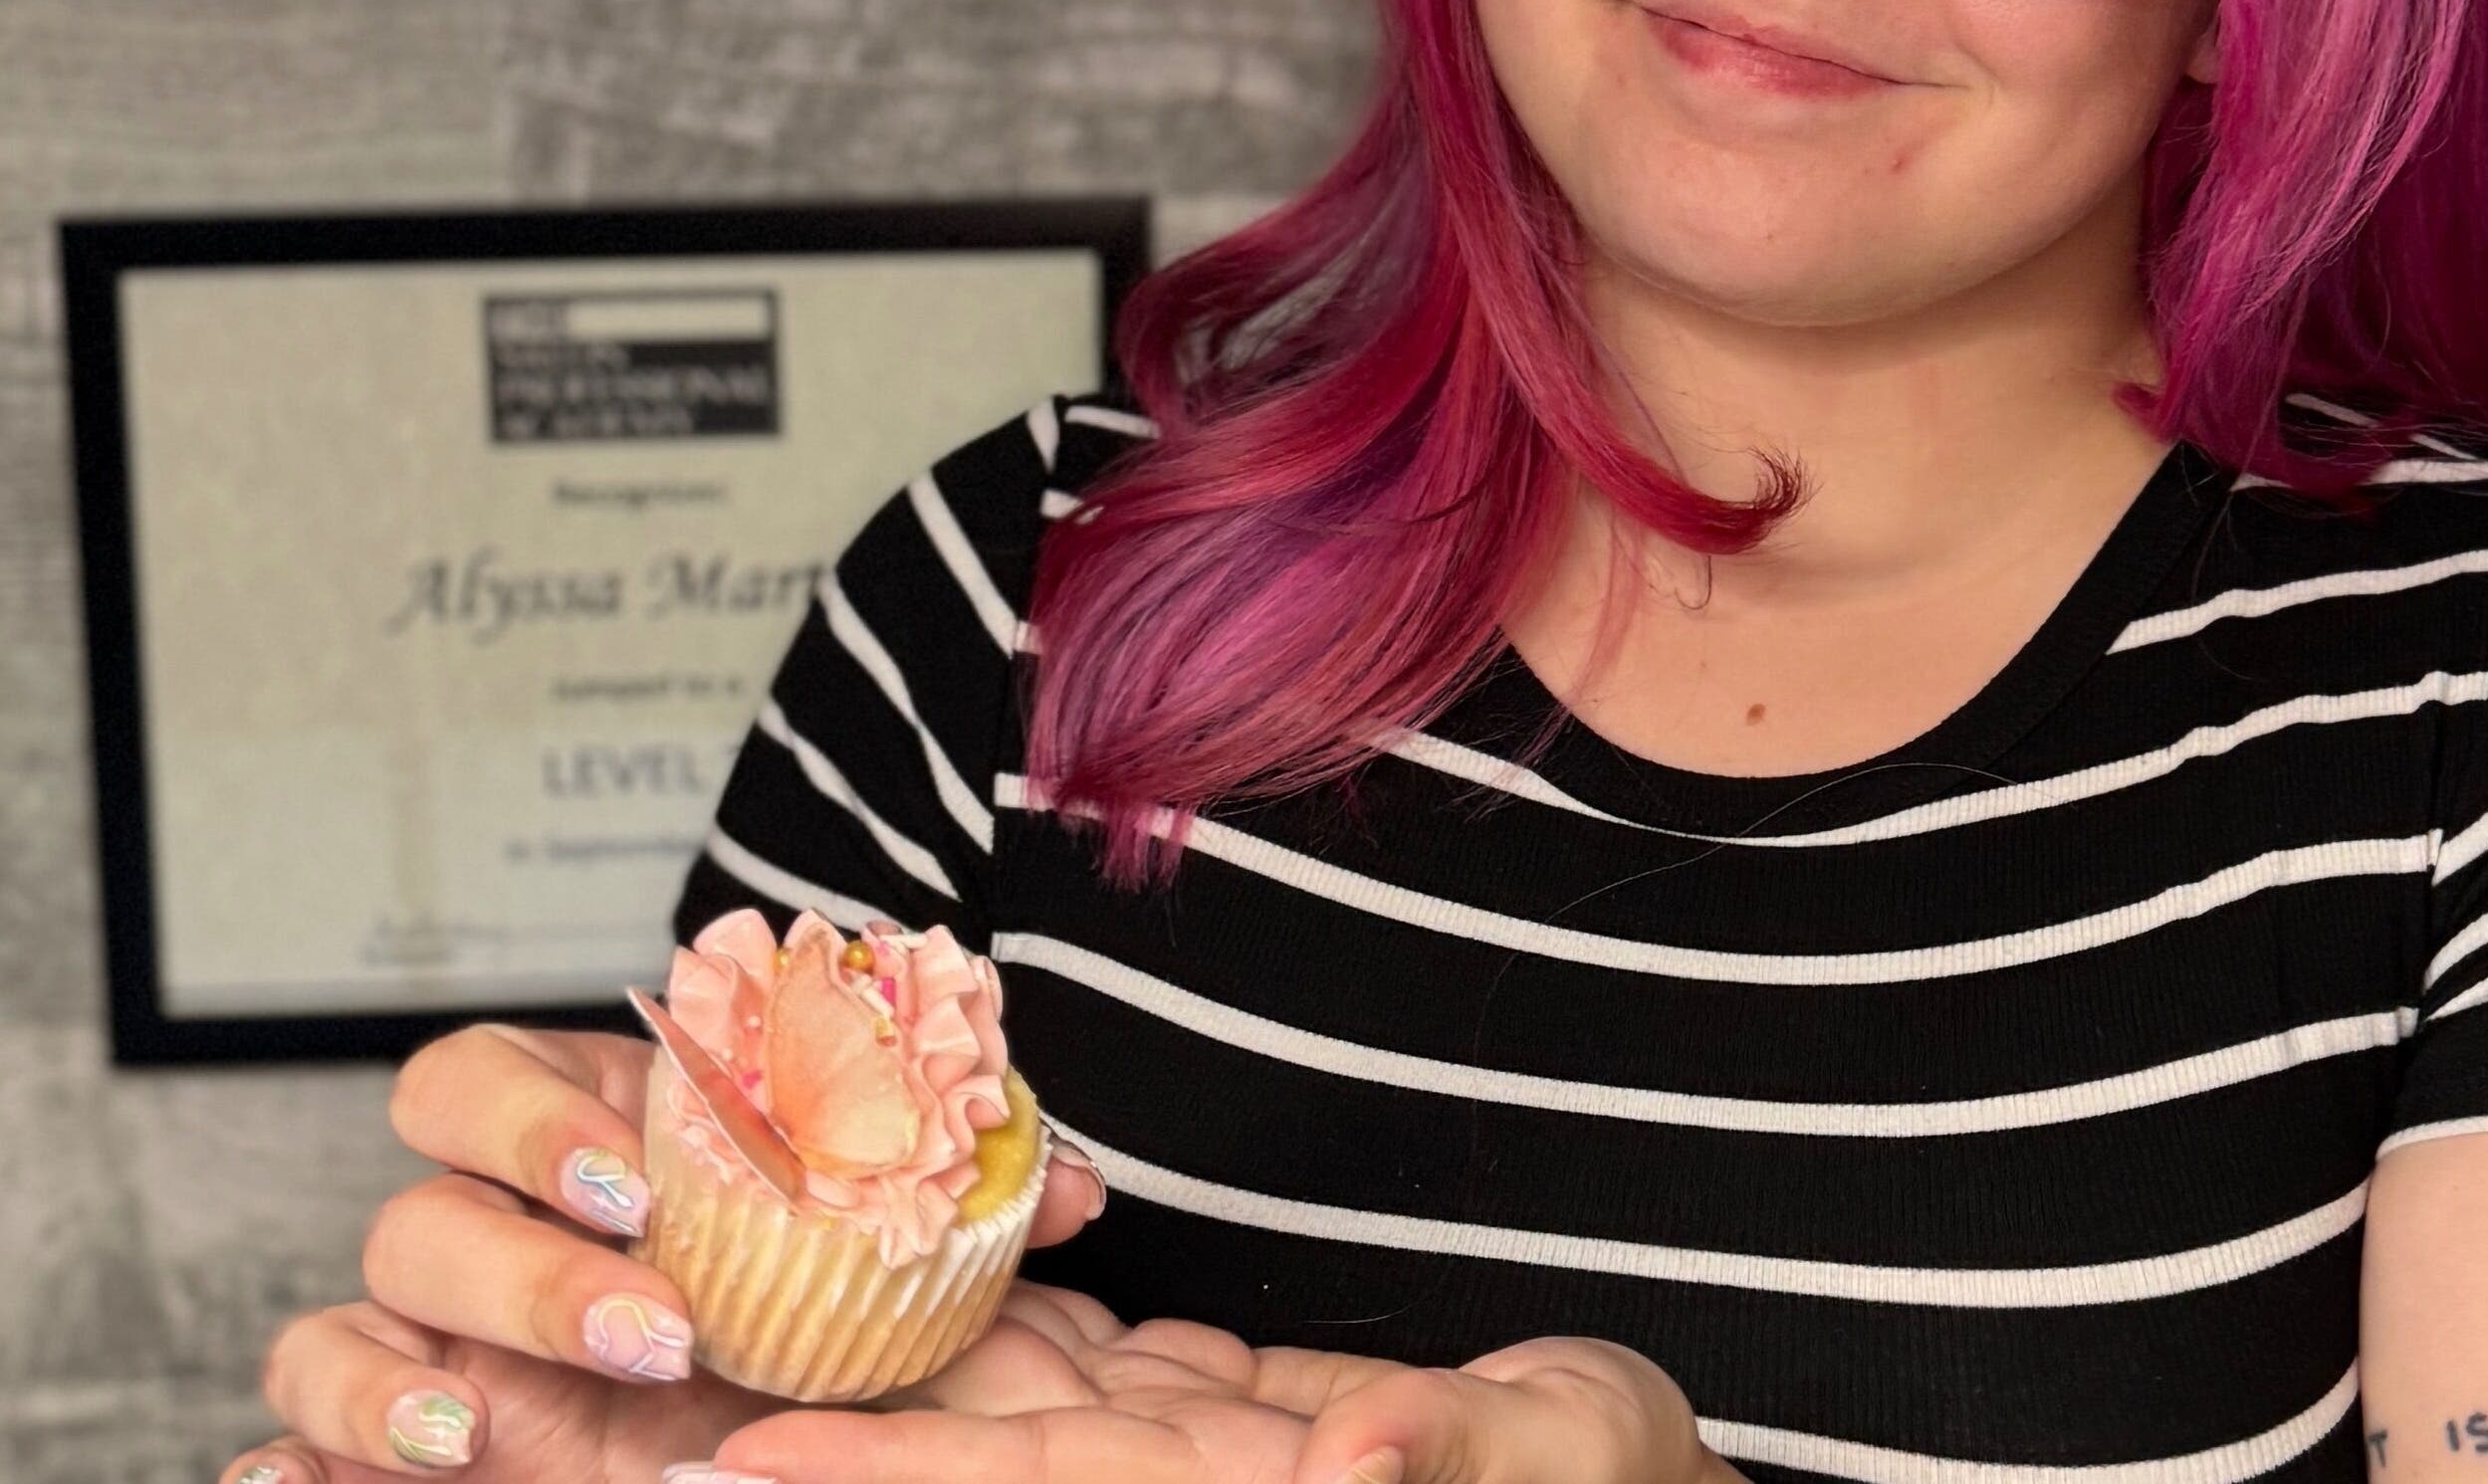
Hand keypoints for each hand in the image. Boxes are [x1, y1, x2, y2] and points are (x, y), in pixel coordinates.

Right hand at [223, 1019, 1112, 1483]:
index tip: (637, 1176)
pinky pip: (284, 1458)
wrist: (790, 1436)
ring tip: (474, 1432)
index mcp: (574, 1154)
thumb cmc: (818, 1322)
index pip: (474, 1082)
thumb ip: (967, 1208)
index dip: (529, 1121)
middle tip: (644, 1324)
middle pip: (411, 1211)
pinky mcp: (390, 1462)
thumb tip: (1075, 1189)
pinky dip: (286, 1474)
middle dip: (516, 1264)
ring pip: (329, 1335)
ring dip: (387, 1379)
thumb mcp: (892, 1265)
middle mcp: (479, 1247)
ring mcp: (422, 1360)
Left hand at [698, 1311, 1721, 1483]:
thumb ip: (1442, 1459)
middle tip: (669, 1381)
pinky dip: (1004, 1323)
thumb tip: (1343, 1466)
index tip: (744, 1462)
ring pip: (1018, 1399)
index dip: (894, 1473)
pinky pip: (1092, 1367)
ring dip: (889, 1363)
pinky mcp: (1228, 1408)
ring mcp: (1200, 1447)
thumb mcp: (1559, 1461)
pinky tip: (917, 1281)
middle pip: (988, 1451)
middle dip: (840, 1424)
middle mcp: (1190, 1480)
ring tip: (744, 1309)